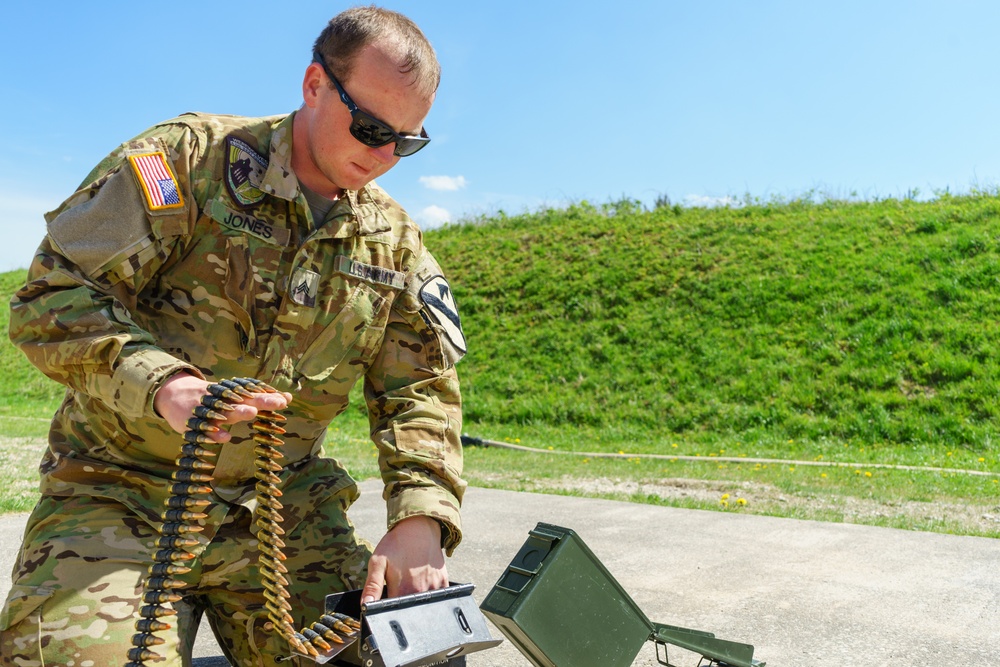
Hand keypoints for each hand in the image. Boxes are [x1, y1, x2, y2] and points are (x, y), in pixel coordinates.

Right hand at [153, 372, 292, 441]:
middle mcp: (222, 399)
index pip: (254, 392)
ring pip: (224, 410)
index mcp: (233, 394)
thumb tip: (288, 397)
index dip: (269, 395)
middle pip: (244, 398)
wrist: (172, 393)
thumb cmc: (212, 397)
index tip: (286, 399)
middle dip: (261, 400)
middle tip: (278, 402)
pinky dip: (214, 433)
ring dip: (237, 411)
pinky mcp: (193, 421)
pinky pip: (204, 428)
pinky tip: (225, 437)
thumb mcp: (234, 396)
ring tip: (252, 412)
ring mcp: (207, 408)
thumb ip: (258, 398)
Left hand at [362, 515, 446, 602]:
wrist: (419, 527)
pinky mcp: (444, 582)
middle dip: (401, 602)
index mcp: (402, 591)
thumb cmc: (397, 544)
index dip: (387, 609)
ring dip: (415, 598)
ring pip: (423, 604)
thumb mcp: (378, 561)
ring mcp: (435, 587)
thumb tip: (365, 605)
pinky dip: (429, 592)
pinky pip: (437, 596)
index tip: (385, 598)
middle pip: (409, 609)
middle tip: (397, 584)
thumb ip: (372, 586)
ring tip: (409, 580)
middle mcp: (421, 592)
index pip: (394, 612)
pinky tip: (422, 579)